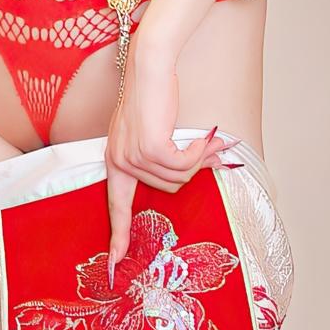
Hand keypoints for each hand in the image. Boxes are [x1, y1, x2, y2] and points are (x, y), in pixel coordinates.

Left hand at [104, 29, 233, 281]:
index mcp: (116, 161)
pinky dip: (200, 152)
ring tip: (210, 138)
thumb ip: (164, 155)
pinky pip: (185, 165)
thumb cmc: (153, 93)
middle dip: (193, 168)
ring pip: (179, 178)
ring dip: (199, 158)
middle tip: (214, 148)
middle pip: (167, 188)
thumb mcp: (152, 130)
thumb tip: (202, 166)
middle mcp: (120, 161)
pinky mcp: (149, 148)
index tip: (117, 263)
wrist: (150, 65)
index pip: (116, 206)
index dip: (119, 236)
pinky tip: (204, 135)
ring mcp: (133, 156)